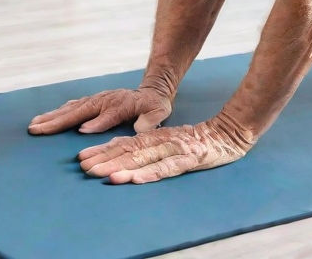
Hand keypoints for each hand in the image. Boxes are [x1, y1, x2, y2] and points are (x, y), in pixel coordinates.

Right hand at [27, 88, 172, 134]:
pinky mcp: (92, 102)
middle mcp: (104, 101)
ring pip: (71, 109)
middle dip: (59, 120)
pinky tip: (46, 118)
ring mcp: (96, 100)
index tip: (81, 130)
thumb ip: (150, 119)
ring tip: (34, 125)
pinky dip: (58, 113)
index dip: (96, 123)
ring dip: (52, 117)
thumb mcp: (159, 111)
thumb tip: (138, 128)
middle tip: (38, 129)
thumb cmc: (155, 105)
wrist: (151, 91)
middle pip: (80, 111)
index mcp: (121, 105)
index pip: (107, 115)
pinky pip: (72, 107)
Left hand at [77, 113, 253, 183]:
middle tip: (85, 168)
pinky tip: (137, 179)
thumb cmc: (196, 139)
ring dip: (123, 166)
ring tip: (105, 175)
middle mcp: (162, 141)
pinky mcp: (191, 159)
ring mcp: (176, 149)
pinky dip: (151, 173)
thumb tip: (116, 149)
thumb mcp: (167, 138)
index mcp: (155, 136)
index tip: (81, 158)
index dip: (102, 150)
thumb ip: (145, 143)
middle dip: (106, 160)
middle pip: (130, 151)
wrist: (230, 132)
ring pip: (146, 158)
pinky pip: (169, 168)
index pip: (125, 143)